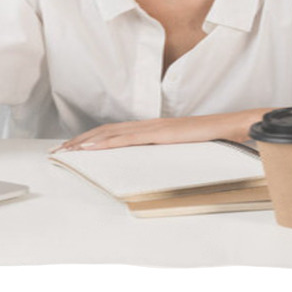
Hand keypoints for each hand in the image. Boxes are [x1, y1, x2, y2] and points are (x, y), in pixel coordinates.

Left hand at [52, 109, 268, 152]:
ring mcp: (153, 127)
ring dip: (85, 142)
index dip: (93, 139)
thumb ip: (169, 154)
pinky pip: (127, 139)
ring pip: (111, 134)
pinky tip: (90, 150)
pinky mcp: (160, 133)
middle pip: (106, 131)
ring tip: (66, 152)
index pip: (116, 132)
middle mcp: (149, 124)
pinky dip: (105, 143)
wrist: (232, 126)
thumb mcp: (185, 150)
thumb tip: (159, 167)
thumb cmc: (213, 139)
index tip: (74, 148)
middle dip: (80, 141)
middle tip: (59, 152)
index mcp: (153, 129)